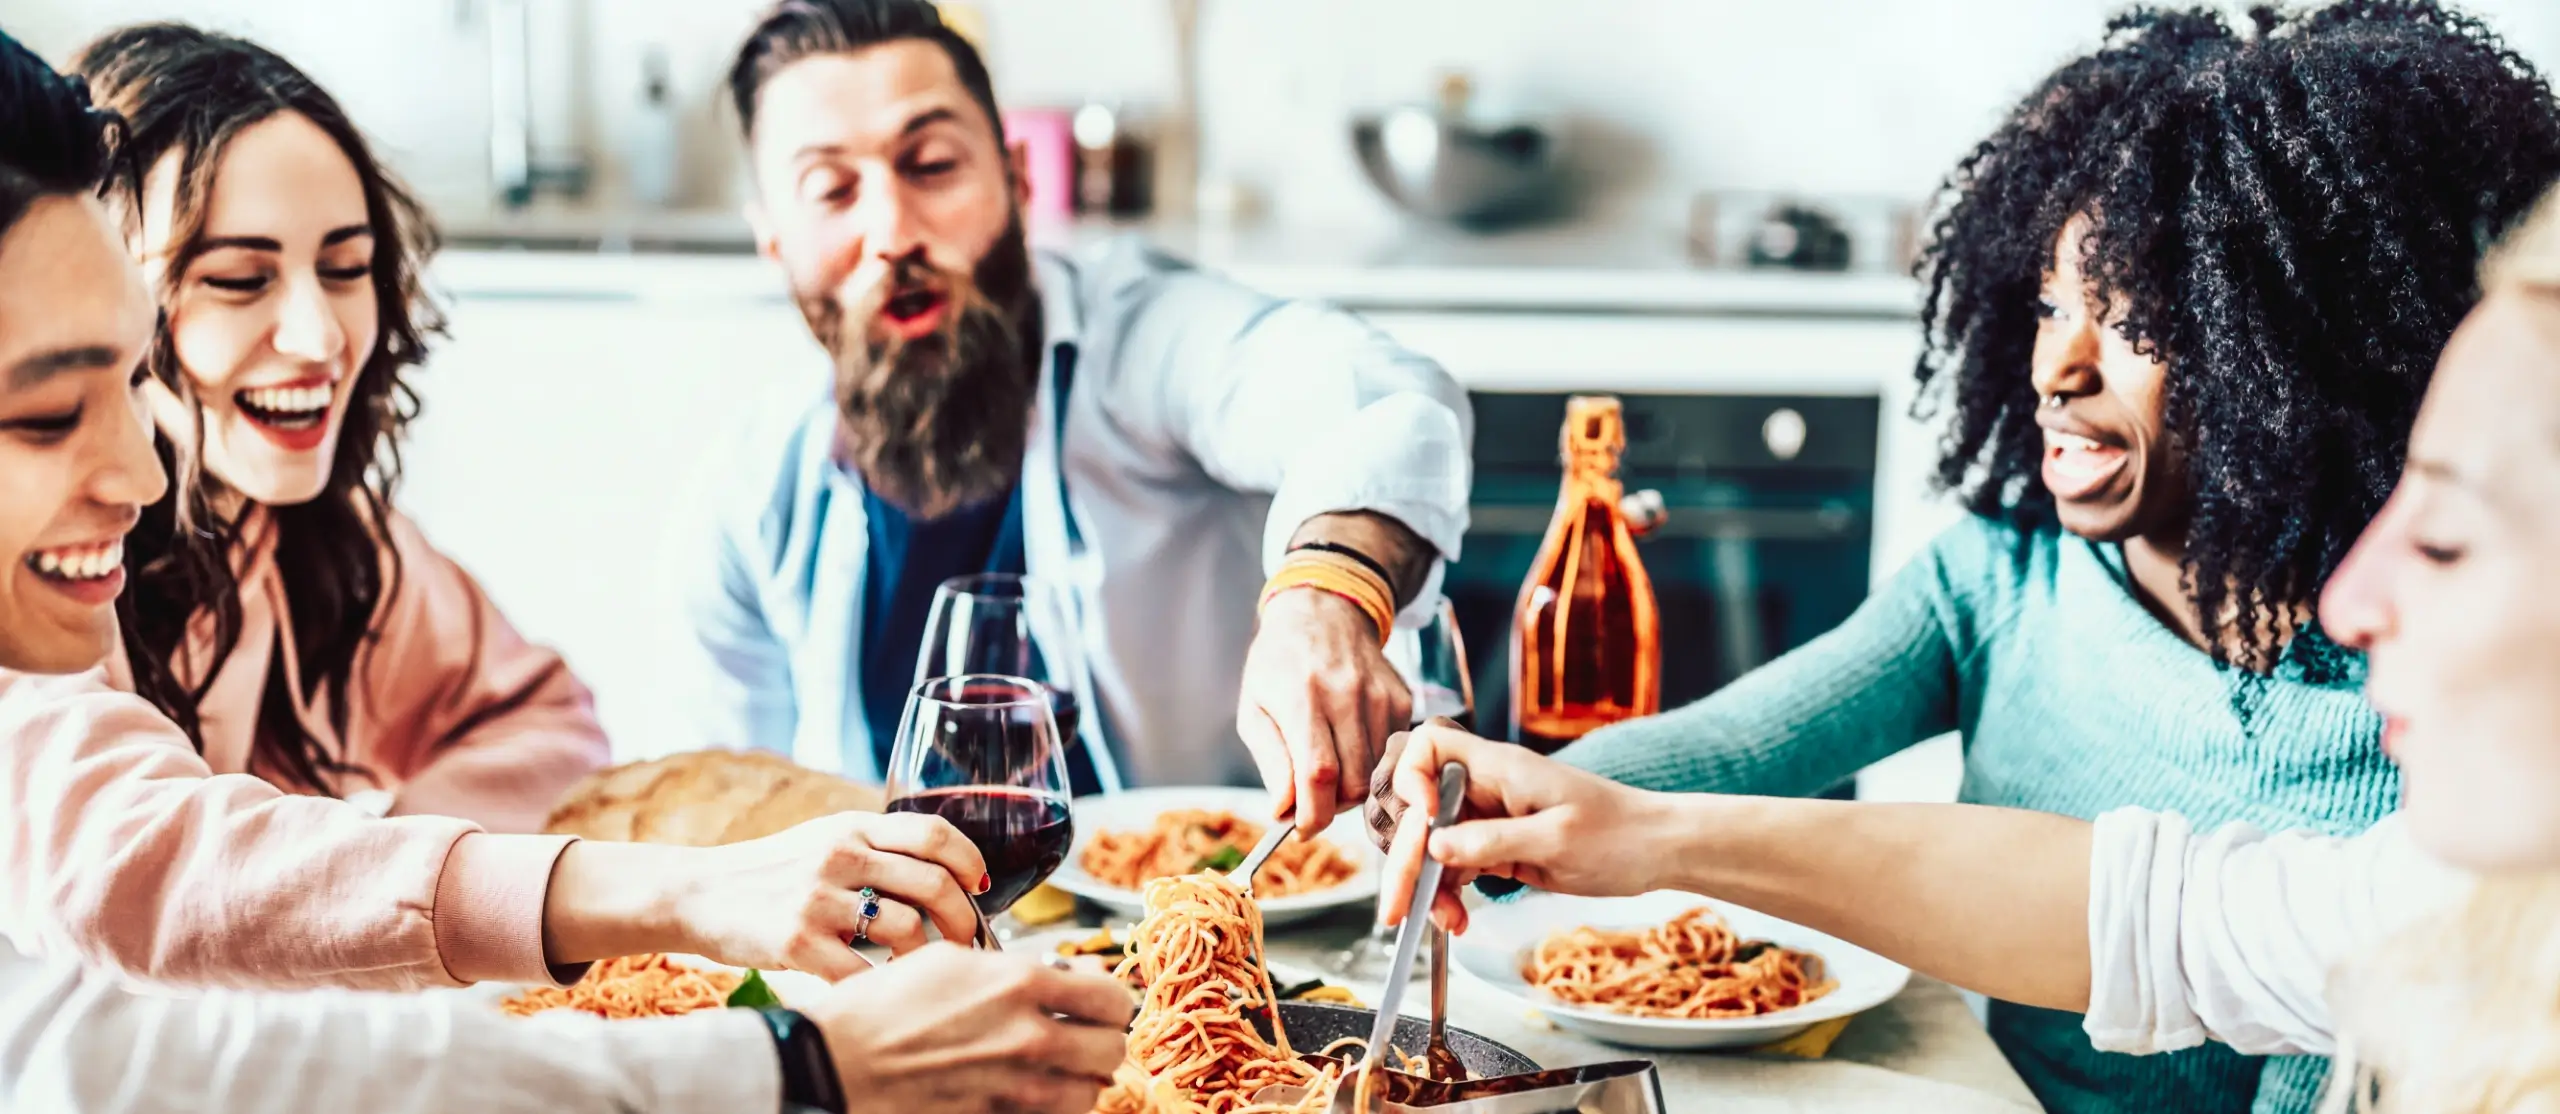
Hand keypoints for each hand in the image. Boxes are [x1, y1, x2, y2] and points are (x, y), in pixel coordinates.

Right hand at [669, 811, 988, 980]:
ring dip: (927, 955)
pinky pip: (862, 971)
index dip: (969, 862)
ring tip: (924, 966)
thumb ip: (875, 846)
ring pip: (906, 929)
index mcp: (852, 827)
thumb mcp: (823, 838)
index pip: (934, 834)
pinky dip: (882, 984)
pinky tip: (882, 986)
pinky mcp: (795, 941)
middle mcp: (838, 856)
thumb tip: (946, 870)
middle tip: (967, 941)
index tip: (979, 888)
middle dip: (964, 919)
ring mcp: (817, 899)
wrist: (698, 892)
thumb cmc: (771, 872)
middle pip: (932, 884)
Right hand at [803, 943, 1132, 1113]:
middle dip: (1104, 1041)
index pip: (1112, 997)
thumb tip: (1061, 980)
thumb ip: (1014, 969)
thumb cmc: (882, 1005)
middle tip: (1085, 1034)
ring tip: (1059, 1065)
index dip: (1112, 1000)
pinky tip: (1029, 1089)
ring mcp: (1013, 1087)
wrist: (836, 1061)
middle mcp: (1027, 1037)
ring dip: (1081, 1078)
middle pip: (1112, 1049)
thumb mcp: (950, 961)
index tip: (1098, 1000)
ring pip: (1089, 1092)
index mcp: (1020, 984)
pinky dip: (1051, 1105)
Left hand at [1237, 588, 1411, 836]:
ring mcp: (1380, 697)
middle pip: (1353, 782)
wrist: (1324, 611)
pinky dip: (1372, 764)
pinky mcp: (1402, 699)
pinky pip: (1391, 753)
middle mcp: (1347, 695)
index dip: (1313, 814)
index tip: (1302, 829)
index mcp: (1303, 697)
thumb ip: (1271, 762)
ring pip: (1378, 773)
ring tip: (1331, 772)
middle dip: (1333, 806)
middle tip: (1314, 800)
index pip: (1318, 773)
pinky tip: (1351, 745)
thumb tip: (1284, 810)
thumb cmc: (1279, 663)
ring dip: (1353, 788)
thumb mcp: (1254, 709)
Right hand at [1378, 723, 1678, 932]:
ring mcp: (1488, 817)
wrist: (1657, 850)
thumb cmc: (1619, 834)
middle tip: (1400, 907)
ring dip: (1426, 885)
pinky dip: (1448, 894)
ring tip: (1446, 922)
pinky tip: (1457, 920)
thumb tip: (1433, 845)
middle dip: (1404, 856)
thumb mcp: (1555, 840)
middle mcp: (1485, 787)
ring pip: (1430, 845)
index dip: (1410, 778)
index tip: (1421, 819)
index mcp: (1499, 766)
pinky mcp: (1496, 847)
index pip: (1427, 747)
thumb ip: (1492, 841)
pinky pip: (1454, 867)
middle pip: (1416, 807)